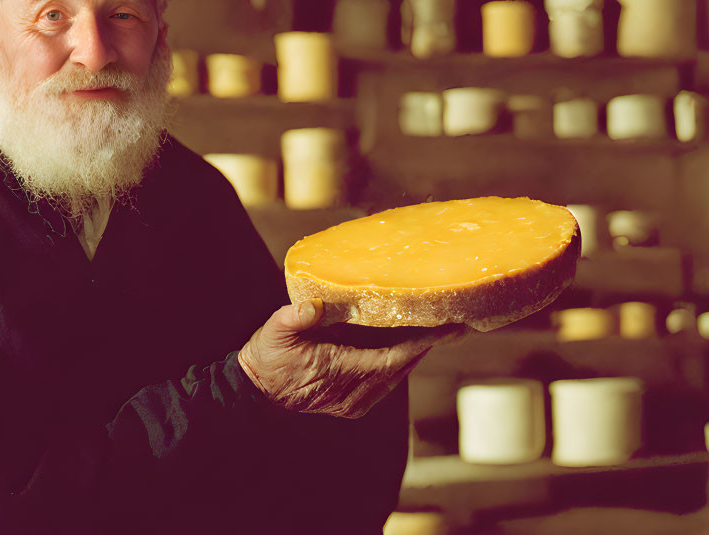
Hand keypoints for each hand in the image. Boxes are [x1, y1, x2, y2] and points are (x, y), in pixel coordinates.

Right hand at [238, 298, 466, 419]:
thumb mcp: (275, 332)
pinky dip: (398, 361)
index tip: (448, 328)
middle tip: (453, 321)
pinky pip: (385, 380)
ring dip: (414, 353)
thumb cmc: (267, 358)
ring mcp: (355, 401)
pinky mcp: (353, 402)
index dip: (421, 343)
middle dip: (426, 345)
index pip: (393, 358)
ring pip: (396, 375)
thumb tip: (313, 306)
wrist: (255, 390)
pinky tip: (405, 344)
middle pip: (402, 367)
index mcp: (342, 374)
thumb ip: (294, 318)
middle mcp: (355, 394)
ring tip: (435, 329)